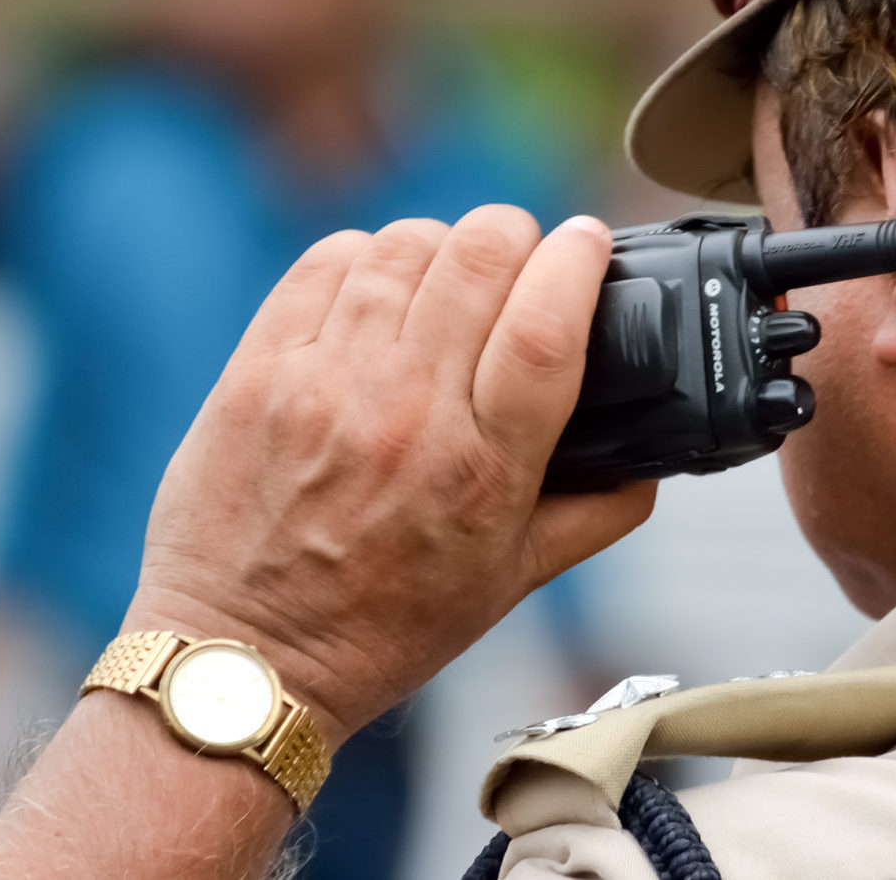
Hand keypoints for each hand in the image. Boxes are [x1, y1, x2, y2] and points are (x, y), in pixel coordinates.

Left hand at [124, 207, 655, 742]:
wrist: (244, 659)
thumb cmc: (380, 627)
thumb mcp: (511, 584)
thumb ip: (595, 516)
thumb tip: (651, 461)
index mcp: (482, 472)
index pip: (547, 325)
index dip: (579, 260)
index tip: (591, 243)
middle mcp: (405, 417)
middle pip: (480, 258)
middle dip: (517, 236)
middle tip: (522, 257)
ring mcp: (323, 386)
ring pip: (405, 247)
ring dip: (443, 245)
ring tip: (448, 277)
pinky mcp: (259, 371)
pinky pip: (326, 263)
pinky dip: (367, 257)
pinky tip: (379, 288)